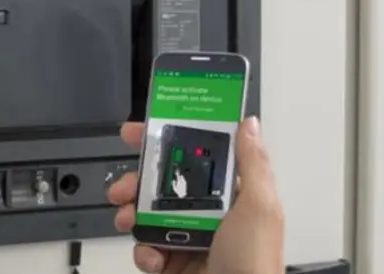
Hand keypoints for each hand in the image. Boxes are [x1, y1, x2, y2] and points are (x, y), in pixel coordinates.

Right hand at [108, 117, 284, 273]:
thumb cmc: (255, 262)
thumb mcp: (260, 207)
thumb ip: (252, 164)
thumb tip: (247, 123)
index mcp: (229, 197)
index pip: (194, 158)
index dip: (166, 142)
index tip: (140, 133)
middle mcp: (206, 215)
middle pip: (161, 185)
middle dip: (136, 181)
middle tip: (124, 186)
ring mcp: (186, 239)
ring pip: (146, 215)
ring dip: (130, 214)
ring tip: (126, 219)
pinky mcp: (171, 263)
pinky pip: (145, 248)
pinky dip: (142, 251)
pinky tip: (151, 256)